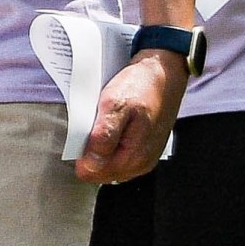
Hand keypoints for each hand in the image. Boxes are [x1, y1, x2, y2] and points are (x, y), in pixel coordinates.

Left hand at [77, 49, 185, 183]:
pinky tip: (114, 126)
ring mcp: (143, 159)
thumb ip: (103, 137)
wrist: (164, 72)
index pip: (90, 173)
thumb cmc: (142, 86)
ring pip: (106, 164)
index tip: (83, 133)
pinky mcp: (143, 151)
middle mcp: (140, 164)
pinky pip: (116, 155)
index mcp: (133, 157)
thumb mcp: (115, 105)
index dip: (81, 154)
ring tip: (106, 123)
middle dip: (90, 151)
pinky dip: (110, 143)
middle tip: (95, 125)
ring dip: (100, 147)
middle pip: (98, 171)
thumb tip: (90, 164)